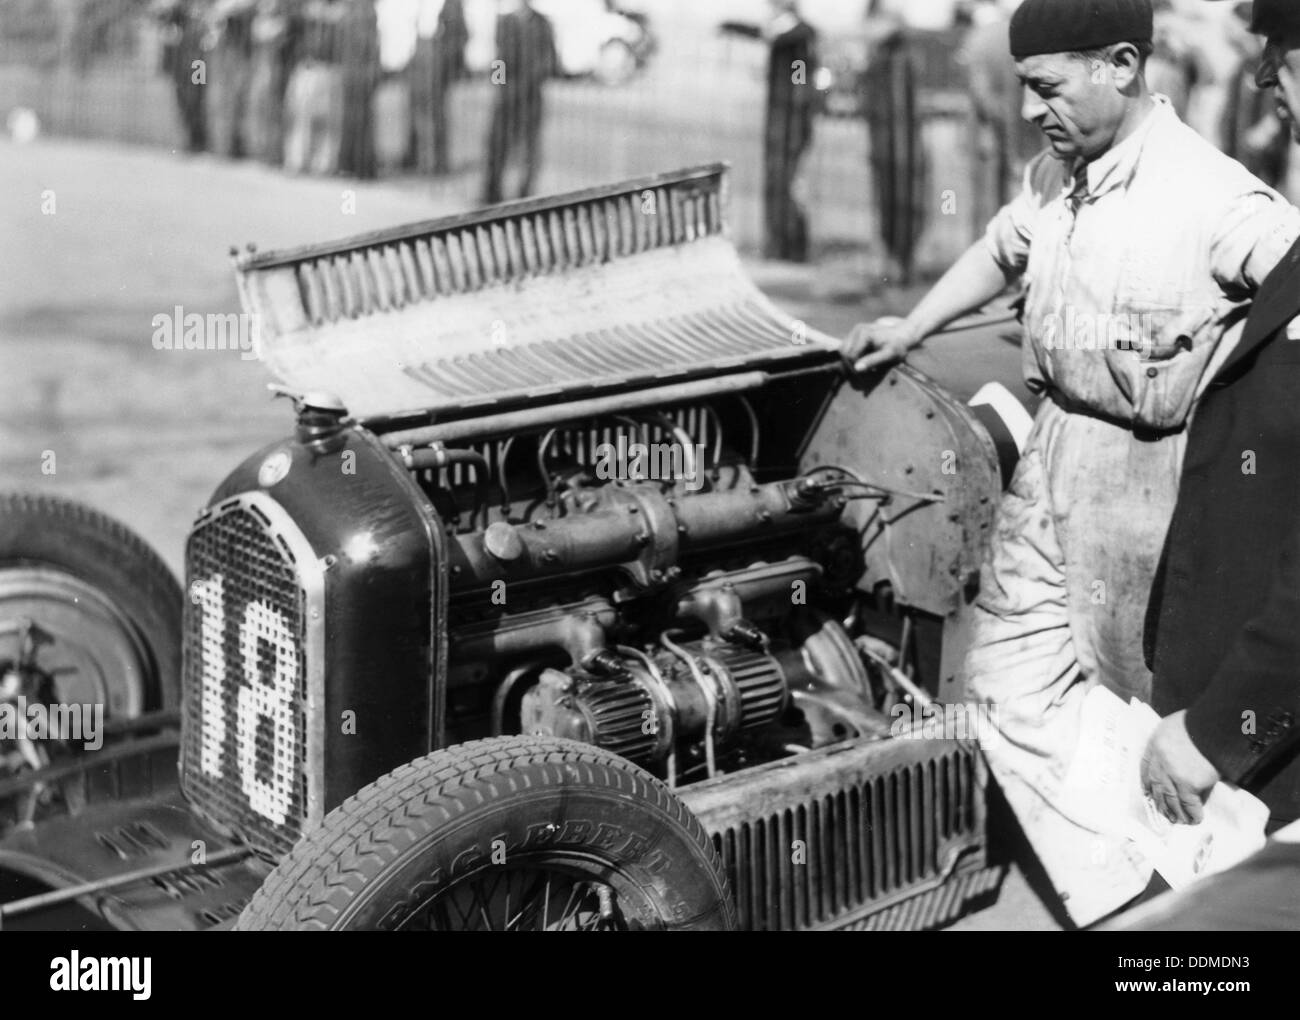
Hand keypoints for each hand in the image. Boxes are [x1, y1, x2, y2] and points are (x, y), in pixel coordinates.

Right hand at [842, 318, 921, 373]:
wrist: (904, 334)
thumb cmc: (899, 346)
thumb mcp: (889, 355)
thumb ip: (872, 361)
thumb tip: (856, 368)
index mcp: (864, 334)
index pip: (850, 355)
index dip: (855, 368)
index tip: (865, 377)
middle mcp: (857, 329)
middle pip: (844, 352)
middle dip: (851, 365)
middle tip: (864, 374)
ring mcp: (855, 330)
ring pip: (843, 350)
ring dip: (850, 361)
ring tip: (864, 367)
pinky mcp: (855, 333)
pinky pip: (847, 347)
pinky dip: (851, 356)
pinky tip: (862, 360)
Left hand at [1140, 710, 1219, 824]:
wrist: (1216, 726)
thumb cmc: (1202, 723)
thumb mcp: (1179, 725)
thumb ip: (1174, 741)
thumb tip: (1180, 756)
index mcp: (1156, 742)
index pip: (1145, 765)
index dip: (1146, 780)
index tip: (1148, 790)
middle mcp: (1160, 759)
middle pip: (1156, 784)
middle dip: (1159, 799)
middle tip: (1163, 811)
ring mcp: (1173, 773)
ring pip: (1170, 797)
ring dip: (1174, 811)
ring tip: (1178, 820)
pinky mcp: (1188, 783)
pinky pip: (1189, 803)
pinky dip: (1192, 813)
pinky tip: (1195, 819)